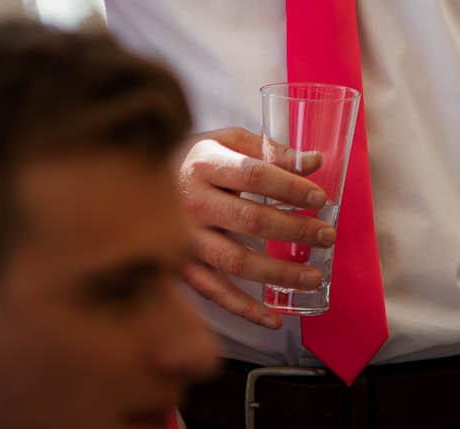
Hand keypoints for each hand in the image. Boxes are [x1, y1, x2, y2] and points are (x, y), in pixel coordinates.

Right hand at [177, 126, 335, 328]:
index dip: (290, 186)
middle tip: (327, 236)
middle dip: (295, 230)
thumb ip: (270, 151)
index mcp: (205, 163)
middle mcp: (191, 202)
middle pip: (250, 219)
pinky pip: (214, 292)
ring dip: (278, 273)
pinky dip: (244, 309)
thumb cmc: (193, 159)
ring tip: (313, 277)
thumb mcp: (227, 141)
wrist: (133, 180)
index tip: (319, 198)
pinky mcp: (179, 267)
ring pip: (235, 261)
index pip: (254, 174)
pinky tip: (274, 317)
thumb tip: (316, 161)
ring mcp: (183, 238)